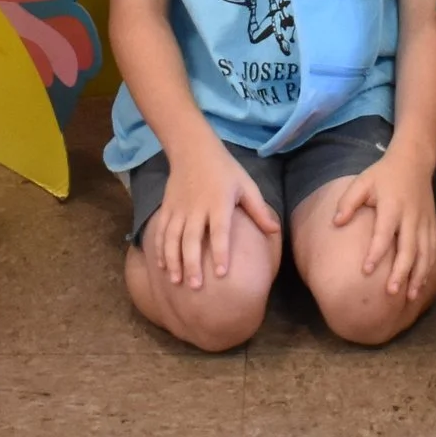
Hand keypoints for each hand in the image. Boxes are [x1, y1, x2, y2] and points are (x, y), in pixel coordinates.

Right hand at [146, 136, 279, 291]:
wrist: (193, 149)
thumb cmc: (225, 170)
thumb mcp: (246, 185)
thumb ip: (258, 210)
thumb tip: (275, 232)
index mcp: (219, 202)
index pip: (220, 230)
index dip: (221, 251)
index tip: (222, 274)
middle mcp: (197, 207)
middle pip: (192, 239)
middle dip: (192, 264)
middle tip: (196, 287)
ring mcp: (179, 208)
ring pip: (173, 238)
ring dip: (173, 261)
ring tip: (177, 282)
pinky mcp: (167, 208)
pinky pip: (161, 231)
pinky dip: (160, 250)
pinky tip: (162, 267)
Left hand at [327, 150, 435, 302]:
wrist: (414, 161)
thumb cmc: (383, 174)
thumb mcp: (363, 181)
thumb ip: (349, 202)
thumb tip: (336, 223)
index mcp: (392, 206)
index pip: (384, 233)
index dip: (376, 252)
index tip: (365, 271)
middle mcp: (411, 217)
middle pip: (408, 248)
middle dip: (401, 272)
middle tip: (390, 293)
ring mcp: (424, 222)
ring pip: (424, 253)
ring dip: (418, 276)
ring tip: (410, 297)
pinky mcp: (431, 225)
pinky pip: (432, 250)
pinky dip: (428, 269)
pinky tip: (421, 285)